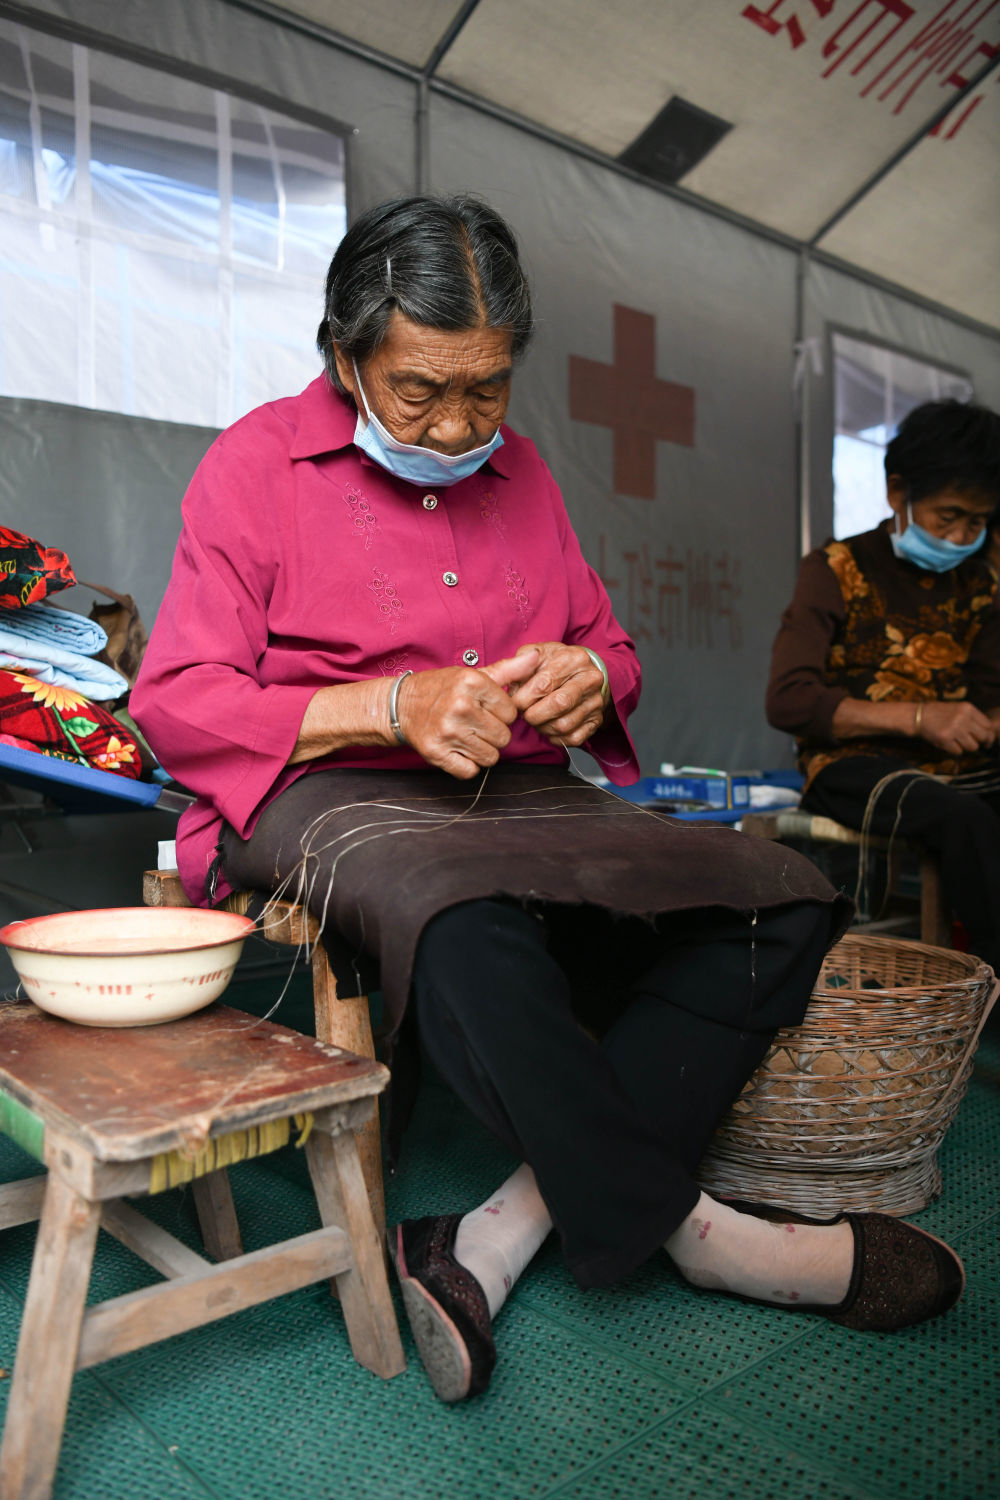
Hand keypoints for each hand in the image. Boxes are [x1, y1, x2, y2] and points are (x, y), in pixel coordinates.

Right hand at [395, 650, 539, 778]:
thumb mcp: (472, 674)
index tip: (485, 710)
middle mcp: (460, 706)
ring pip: (490, 757)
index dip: (501, 714)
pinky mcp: (437, 753)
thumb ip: (508, 670)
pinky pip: (470, 771)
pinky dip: (467, 765)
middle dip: (493, 734)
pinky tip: (458, 750)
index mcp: (472, 683)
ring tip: (466, 736)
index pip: (511, 713)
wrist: (400, 705)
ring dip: (482, 750)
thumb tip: (537, 657)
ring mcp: (448, 731)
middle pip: (503, 737)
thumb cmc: (441, 689)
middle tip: (475, 725)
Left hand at [486, 641, 605, 747]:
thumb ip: (520, 665)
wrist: (583, 673)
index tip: (514, 702)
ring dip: (543, 727)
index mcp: (573, 658)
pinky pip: (573, 738)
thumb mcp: (538, 654)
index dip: (524, 697)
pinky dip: (555, 738)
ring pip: (564, 725)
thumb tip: (511, 684)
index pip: (544, 683)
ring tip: (536, 719)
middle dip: (534, 714)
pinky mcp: (597, 720)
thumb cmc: (555, 664)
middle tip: (524, 714)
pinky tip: (548, 727)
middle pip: (558, 704)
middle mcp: (589, 679)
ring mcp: (596, 701)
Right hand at [917, 700, 995, 755]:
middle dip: (979, 742)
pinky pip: (958, 751)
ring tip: (957, 743)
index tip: (984, 740)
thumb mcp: (957, 709)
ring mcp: (954, 728)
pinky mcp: (945, 739)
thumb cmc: (938, 713)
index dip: (987, 734)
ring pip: (972, 746)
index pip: (988, 725)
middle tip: (973, 744)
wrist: (916, 716)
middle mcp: (963, 717)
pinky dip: (954, 750)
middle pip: (983, 737)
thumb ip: (971, 718)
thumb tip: (987, 734)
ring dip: (966, 748)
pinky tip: (947, 743)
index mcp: (968, 708)